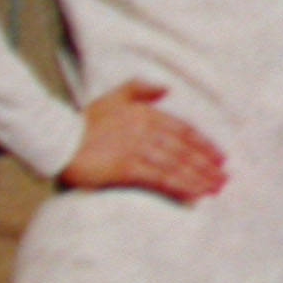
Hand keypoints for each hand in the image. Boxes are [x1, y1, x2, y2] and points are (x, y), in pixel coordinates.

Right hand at [60, 79, 227, 201]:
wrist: (58, 139)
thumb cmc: (87, 121)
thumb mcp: (115, 97)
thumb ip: (141, 89)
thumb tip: (166, 88)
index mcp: (147, 115)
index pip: (185, 130)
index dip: (205, 145)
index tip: (220, 158)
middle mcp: (147, 131)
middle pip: (185, 150)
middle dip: (207, 165)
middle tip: (224, 179)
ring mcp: (137, 150)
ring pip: (177, 165)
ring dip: (199, 178)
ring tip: (215, 188)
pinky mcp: (126, 168)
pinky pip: (160, 178)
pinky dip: (179, 186)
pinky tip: (193, 194)